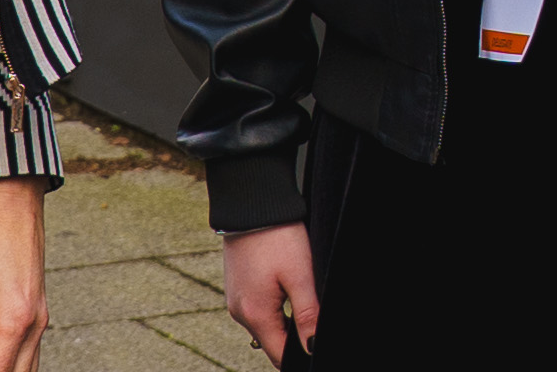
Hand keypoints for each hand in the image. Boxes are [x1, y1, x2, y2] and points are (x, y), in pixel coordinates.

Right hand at [224, 222, 320, 364]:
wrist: (252, 201)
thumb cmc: (278, 237)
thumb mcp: (301, 276)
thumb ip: (307, 315)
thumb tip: (313, 348)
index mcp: (255, 315)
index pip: (279, 356)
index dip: (302, 355)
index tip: (320, 345)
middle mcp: (240, 312)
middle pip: (272, 342)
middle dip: (295, 338)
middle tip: (316, 320)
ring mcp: (236, 299)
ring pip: (266, 324)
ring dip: (286, 320)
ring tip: (305, 300)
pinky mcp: (237, 285)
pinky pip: (258, 308)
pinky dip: (275, 306)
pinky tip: (288, 287)